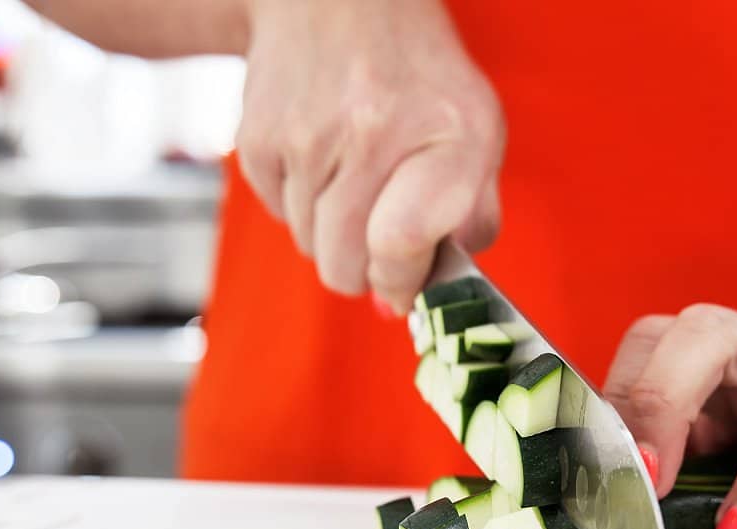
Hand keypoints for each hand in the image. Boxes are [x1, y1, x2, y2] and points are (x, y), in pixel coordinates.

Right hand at [237, 0, 503, 310]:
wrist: (339, 0)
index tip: (408, 281)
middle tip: (384, 235)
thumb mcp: (478, 134)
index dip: (402, 281)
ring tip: (357, 179)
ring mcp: (307, 136)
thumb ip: (473, 219)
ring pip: (310, 248)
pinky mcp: (258, 139)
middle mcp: (371, 133)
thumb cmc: (420, 78)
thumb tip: (426, 293)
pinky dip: (303, 206)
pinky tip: (326, 161)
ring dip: (334, 234)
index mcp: (445, 137)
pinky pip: (280, 217)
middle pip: (345, 267)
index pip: (399, 248)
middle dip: (367, 268)